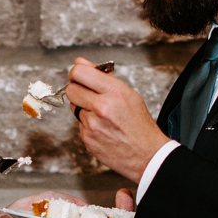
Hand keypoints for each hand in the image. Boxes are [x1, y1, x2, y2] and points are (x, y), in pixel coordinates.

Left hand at [66, 59, 169, 182]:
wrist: (146, 154)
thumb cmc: (140, 124)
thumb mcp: (128, 94)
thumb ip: (103, 77)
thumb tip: (81, 63)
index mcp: (114, 92)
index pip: (78, 73)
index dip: (77, 73)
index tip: (80, 76)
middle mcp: (101, 107)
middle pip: (70, 89)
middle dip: (77, 89)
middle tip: (89, 94)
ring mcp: (92, 125)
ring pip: (73, 107)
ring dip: (83, 108)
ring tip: (101, 114)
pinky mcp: (87, 139)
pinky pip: (79, 124)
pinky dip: (87, 124)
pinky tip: (102, 127)